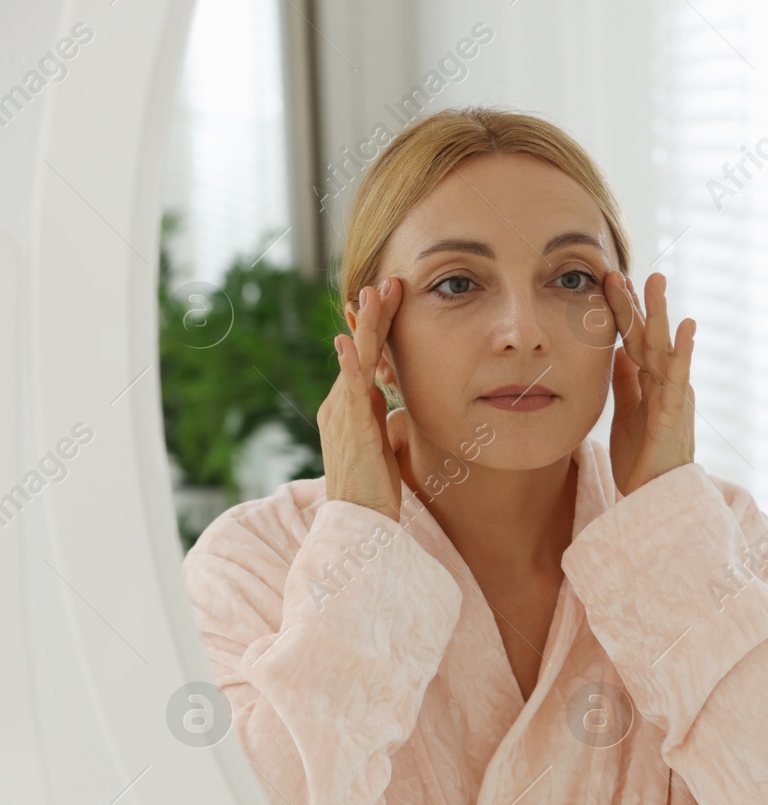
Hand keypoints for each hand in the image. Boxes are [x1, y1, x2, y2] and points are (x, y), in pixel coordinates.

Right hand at [321, 278, 406, 523]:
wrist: (359, 521)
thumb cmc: (372, 485)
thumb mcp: (379, 439)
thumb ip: (378, 413)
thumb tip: (386, 392)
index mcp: (349, 405)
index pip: (365, 357)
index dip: (377, 327)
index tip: (390, 297)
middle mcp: (340, 405)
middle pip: (359, 350)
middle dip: (373, 316)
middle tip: (387, 283)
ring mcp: (342, 415)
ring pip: (355, 363)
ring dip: (365, 328)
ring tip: (373, 295)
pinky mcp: (350, 431)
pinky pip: (349, 393)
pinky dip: (348, 367)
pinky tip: (347, 345)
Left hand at [605, 270, 695, 495]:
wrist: (654, 495)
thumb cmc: (643, 456)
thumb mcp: (626, 412)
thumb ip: (626, 381)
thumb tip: (619, 350)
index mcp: (650, 381)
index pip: (634, 338)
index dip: (625, 310)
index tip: (612, 280)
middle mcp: (664, 383)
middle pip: (649, 336)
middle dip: (639, 303)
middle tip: (629, 270)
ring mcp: (672, 396)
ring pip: (663, 349)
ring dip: (660, 314)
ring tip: (656, 283)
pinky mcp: (674, 414)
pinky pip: (678, 379)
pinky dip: (682, 353)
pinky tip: (686, 327)